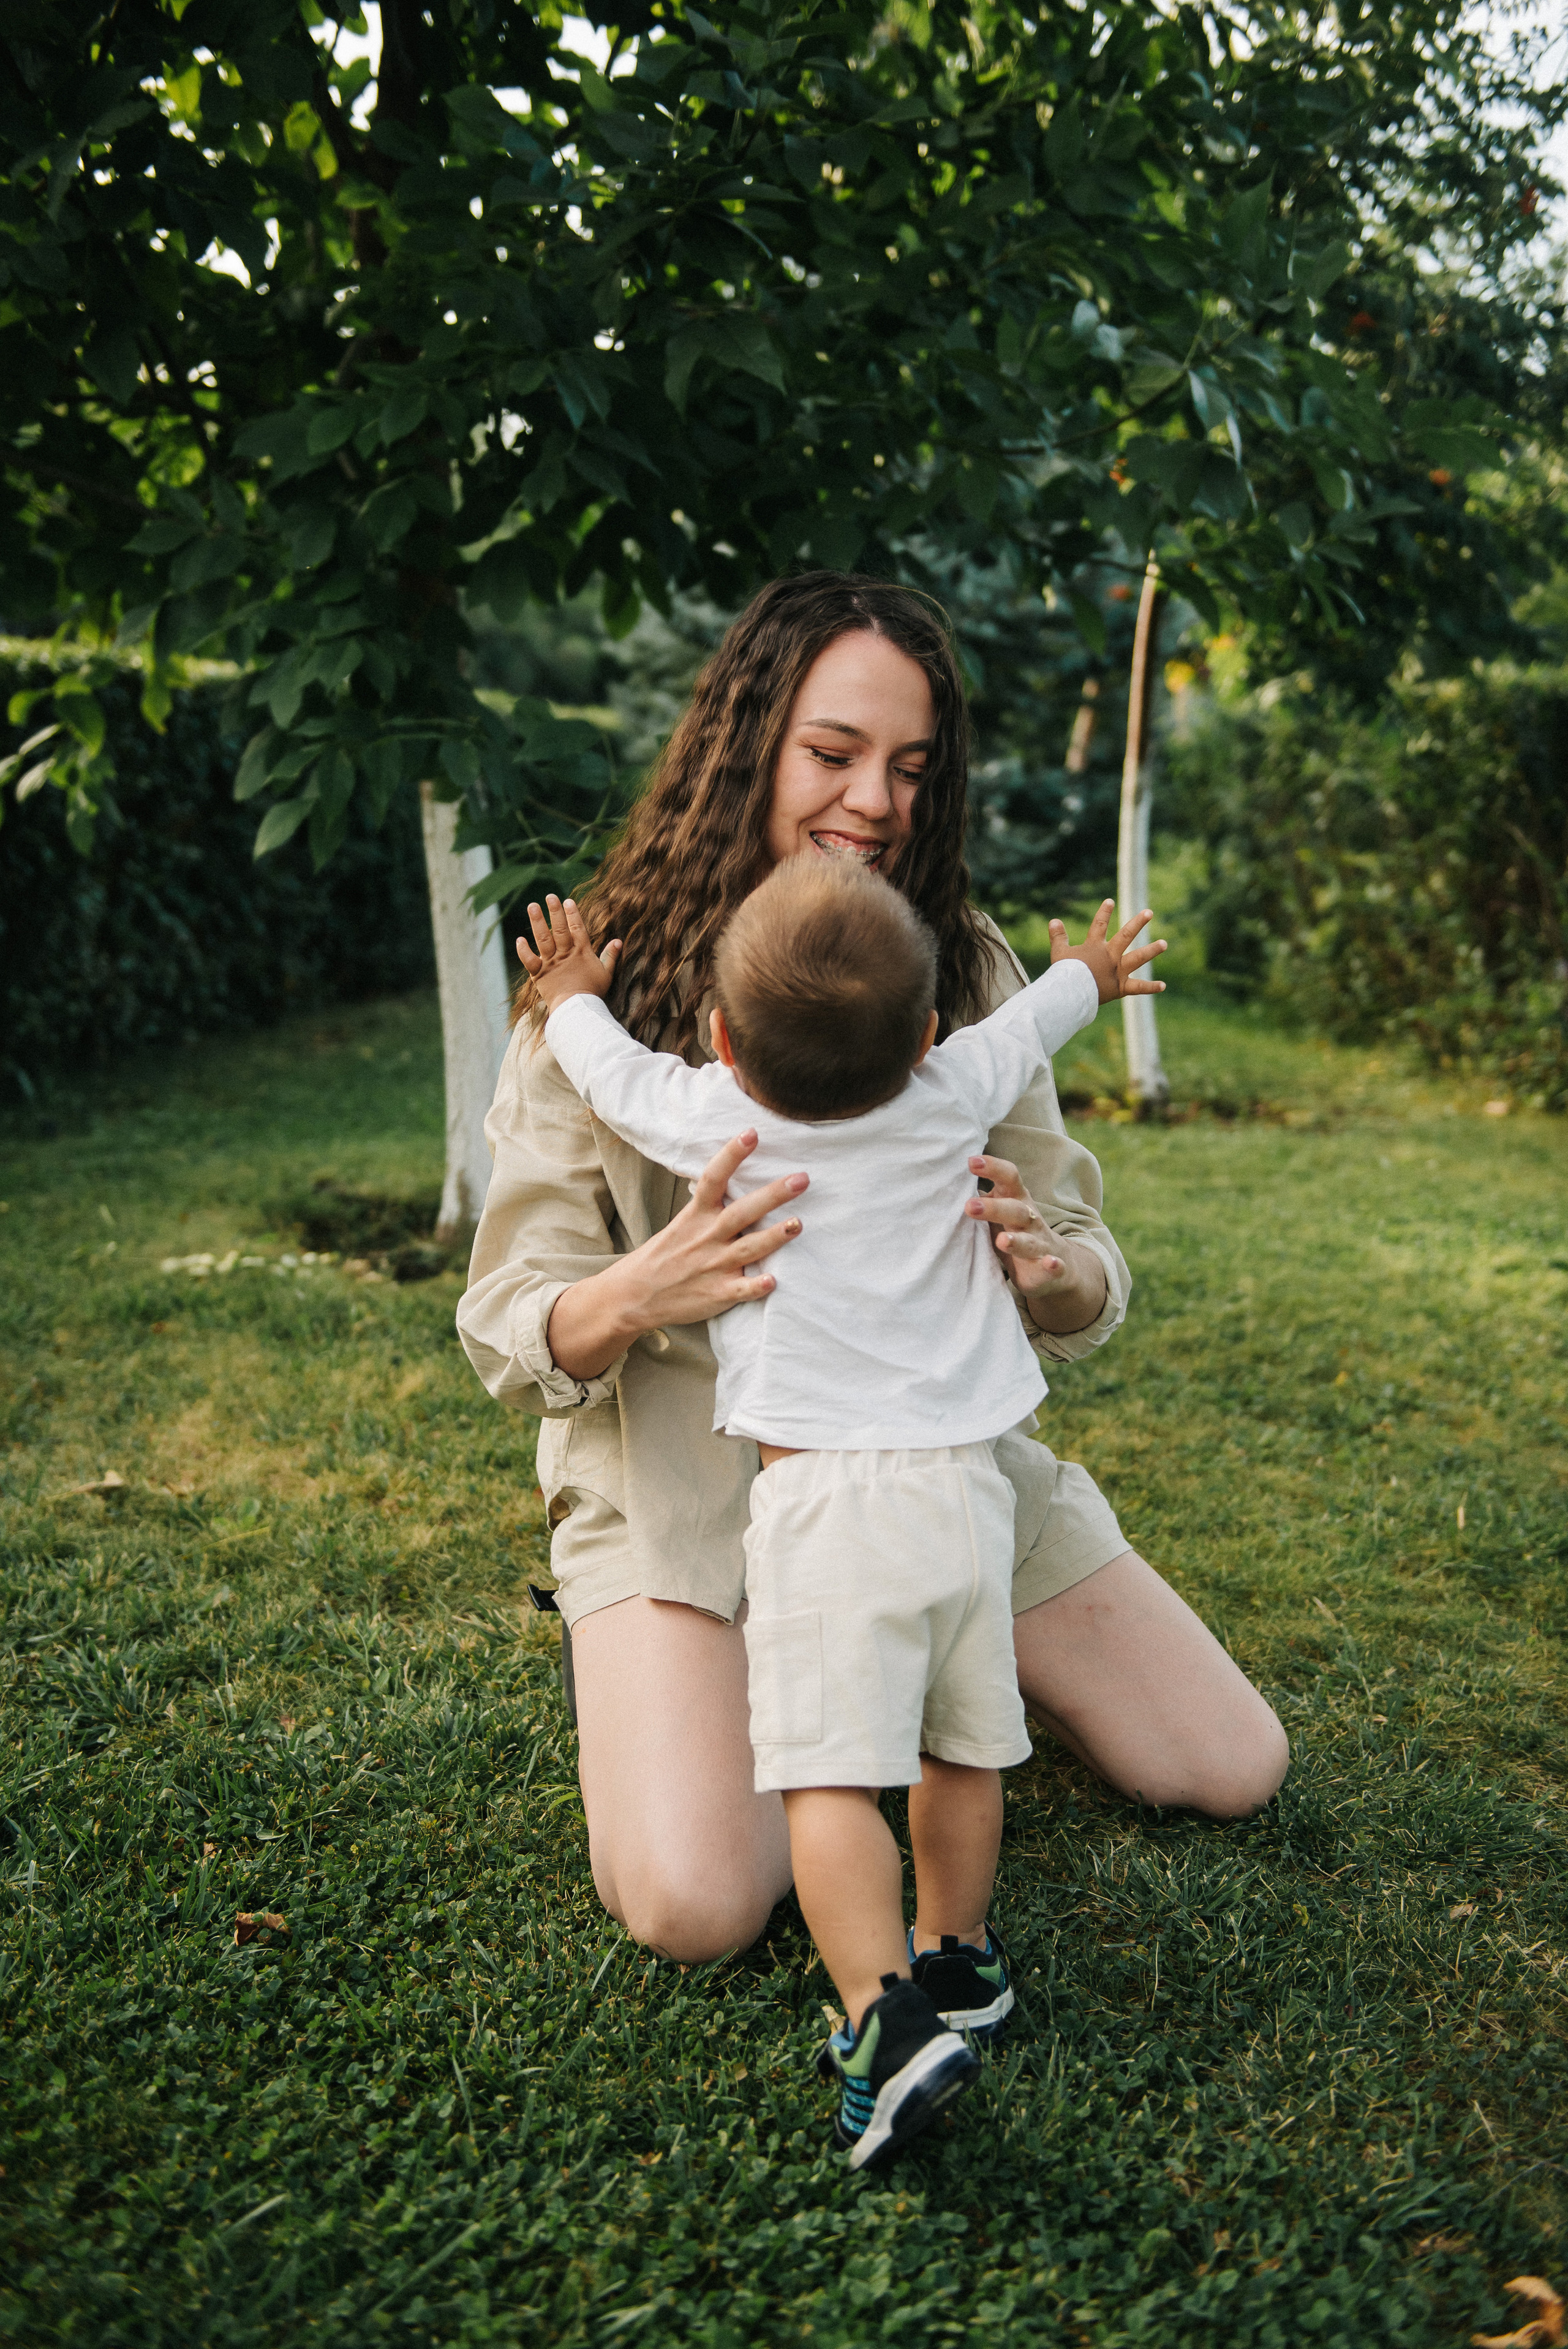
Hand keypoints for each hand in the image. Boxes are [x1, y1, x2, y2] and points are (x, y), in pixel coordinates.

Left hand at [516, 893, 622, 1010]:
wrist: (577, 1009)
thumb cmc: (593, 993)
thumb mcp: (606, 974)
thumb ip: (611, 956)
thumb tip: (618, 941)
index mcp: (581, 952)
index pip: (577, 927)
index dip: (573, 913)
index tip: (568, 901)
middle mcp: (565, 953)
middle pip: (560, 928)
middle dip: (555, 911)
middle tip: (550, 896)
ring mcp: (551, 962)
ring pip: (543, 938)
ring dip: (537, 922)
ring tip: (532, 906)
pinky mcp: (539, 974)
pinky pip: (529, 960)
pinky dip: (523, 950)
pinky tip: (519, 939)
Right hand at [546, 1131, 807, 1377]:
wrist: (634, 1295)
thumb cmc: (666, 1254)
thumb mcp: (683, 1222)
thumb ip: (712, 1204)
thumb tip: (740, 1175)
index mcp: (696, 1215)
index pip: (714, 1178)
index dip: (732, 1155)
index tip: (752, 1133)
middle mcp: (706, 1237)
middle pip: (742, 1212)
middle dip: (773, 1195)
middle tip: (802, 1179)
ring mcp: (713, 1266)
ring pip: (748, 1249)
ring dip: (774, 1237)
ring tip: (798, 1224)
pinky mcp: (717, 1294)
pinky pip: (740, 1290)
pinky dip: (755, 1286)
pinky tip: (773, 1281)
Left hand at [962, 1153, 1108, 1330]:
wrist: (1055, 1262)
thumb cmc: (1016, 1231)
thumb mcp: (999, 1213)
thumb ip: (981, 1200)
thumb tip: (944, 1183)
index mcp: (1016, 1201)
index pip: (1008, 1179)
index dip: (993, 1168)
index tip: (971, 1162)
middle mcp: (1030, 1220)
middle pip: (1015, 1210)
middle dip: (994, 1208)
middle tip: (969, 1206)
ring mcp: (1041, 1244)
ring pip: (1030, 1240)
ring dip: (1017, 1240)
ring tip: (1003, 1240)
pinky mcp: (1050, 1268)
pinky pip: (1055, 1266)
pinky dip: (1053, 1265)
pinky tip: (1051, 1263)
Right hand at [1047, 899, 1166, 1002]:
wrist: (1070, 992)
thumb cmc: (1063, 973)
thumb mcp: (1059, 952)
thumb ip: (1058, 936)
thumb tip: (1054, 920)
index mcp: (1094, 946)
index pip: (1100, 925)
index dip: (1104, 912)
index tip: (1110, 901)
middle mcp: (1109, 956)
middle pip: (1125, 935)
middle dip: (1138, 923)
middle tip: (1149, 912)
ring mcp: (1117, 971)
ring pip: (1137, 958)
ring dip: (1151, 950)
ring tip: (1164, 943)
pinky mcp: (1121, 987)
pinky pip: (1138, 987)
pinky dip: (1150, 987)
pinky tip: (1163, 985)